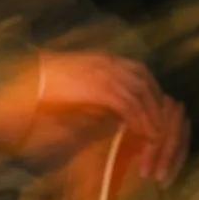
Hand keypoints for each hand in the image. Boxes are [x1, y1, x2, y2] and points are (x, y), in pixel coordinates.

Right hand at [35, 52, 189, 184]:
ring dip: (152, 118)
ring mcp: (108, 73)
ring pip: (143, 96)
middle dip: (158, 109)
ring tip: (158, 137)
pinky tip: (143, 134)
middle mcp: (114, 64)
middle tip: (165, 130)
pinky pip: (129, 106)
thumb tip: (119, 118)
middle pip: (148, 86)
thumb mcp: (86, 88)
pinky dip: (139, 121)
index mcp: (111, 61)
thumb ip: (104, 98)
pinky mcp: (102, 87)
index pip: (144, 77)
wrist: (33, 78)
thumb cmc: (54, 85)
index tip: (159, 118)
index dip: (154, 99)